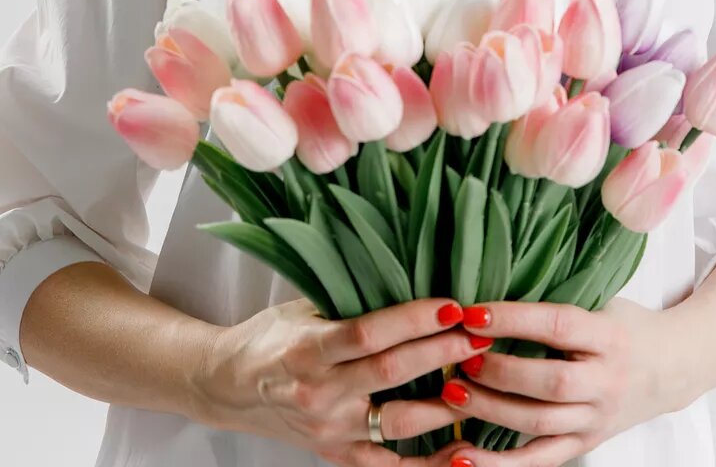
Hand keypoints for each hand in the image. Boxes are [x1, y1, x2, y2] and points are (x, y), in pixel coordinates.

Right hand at [195, 294, 478, 465]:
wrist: (228, 387)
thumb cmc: (271, 337)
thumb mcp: (303, 307)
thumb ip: (350, 300)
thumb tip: (412, 273)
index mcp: (309, 349)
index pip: (369, 334)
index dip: (414, 320)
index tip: (452, 306)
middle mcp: (319, 393)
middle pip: (392, 373)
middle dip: (442, 352)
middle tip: (481, 335)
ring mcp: (330, 430)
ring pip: (400, 423)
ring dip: (446, 403)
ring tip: (482, 381)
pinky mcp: (338, 455)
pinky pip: (391, 466)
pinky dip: (429, 464)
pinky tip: (464, 452)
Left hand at [439, 297, 688, 466]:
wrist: (672, 367)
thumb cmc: (627, 327)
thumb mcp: (603, 302)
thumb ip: (559, 300)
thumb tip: (495, 288)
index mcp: (610, 337)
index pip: (557, 326)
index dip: (513, 320)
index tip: (473, 313)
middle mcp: (607, 381)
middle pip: (550, 382)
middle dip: (499, 371)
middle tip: (459, 356)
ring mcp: (597, 418)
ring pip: (540, 422)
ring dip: (491, 409)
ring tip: (453, 391)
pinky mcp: (587, 444)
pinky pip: (540, 460)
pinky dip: (501, 464)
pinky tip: (465, 456)